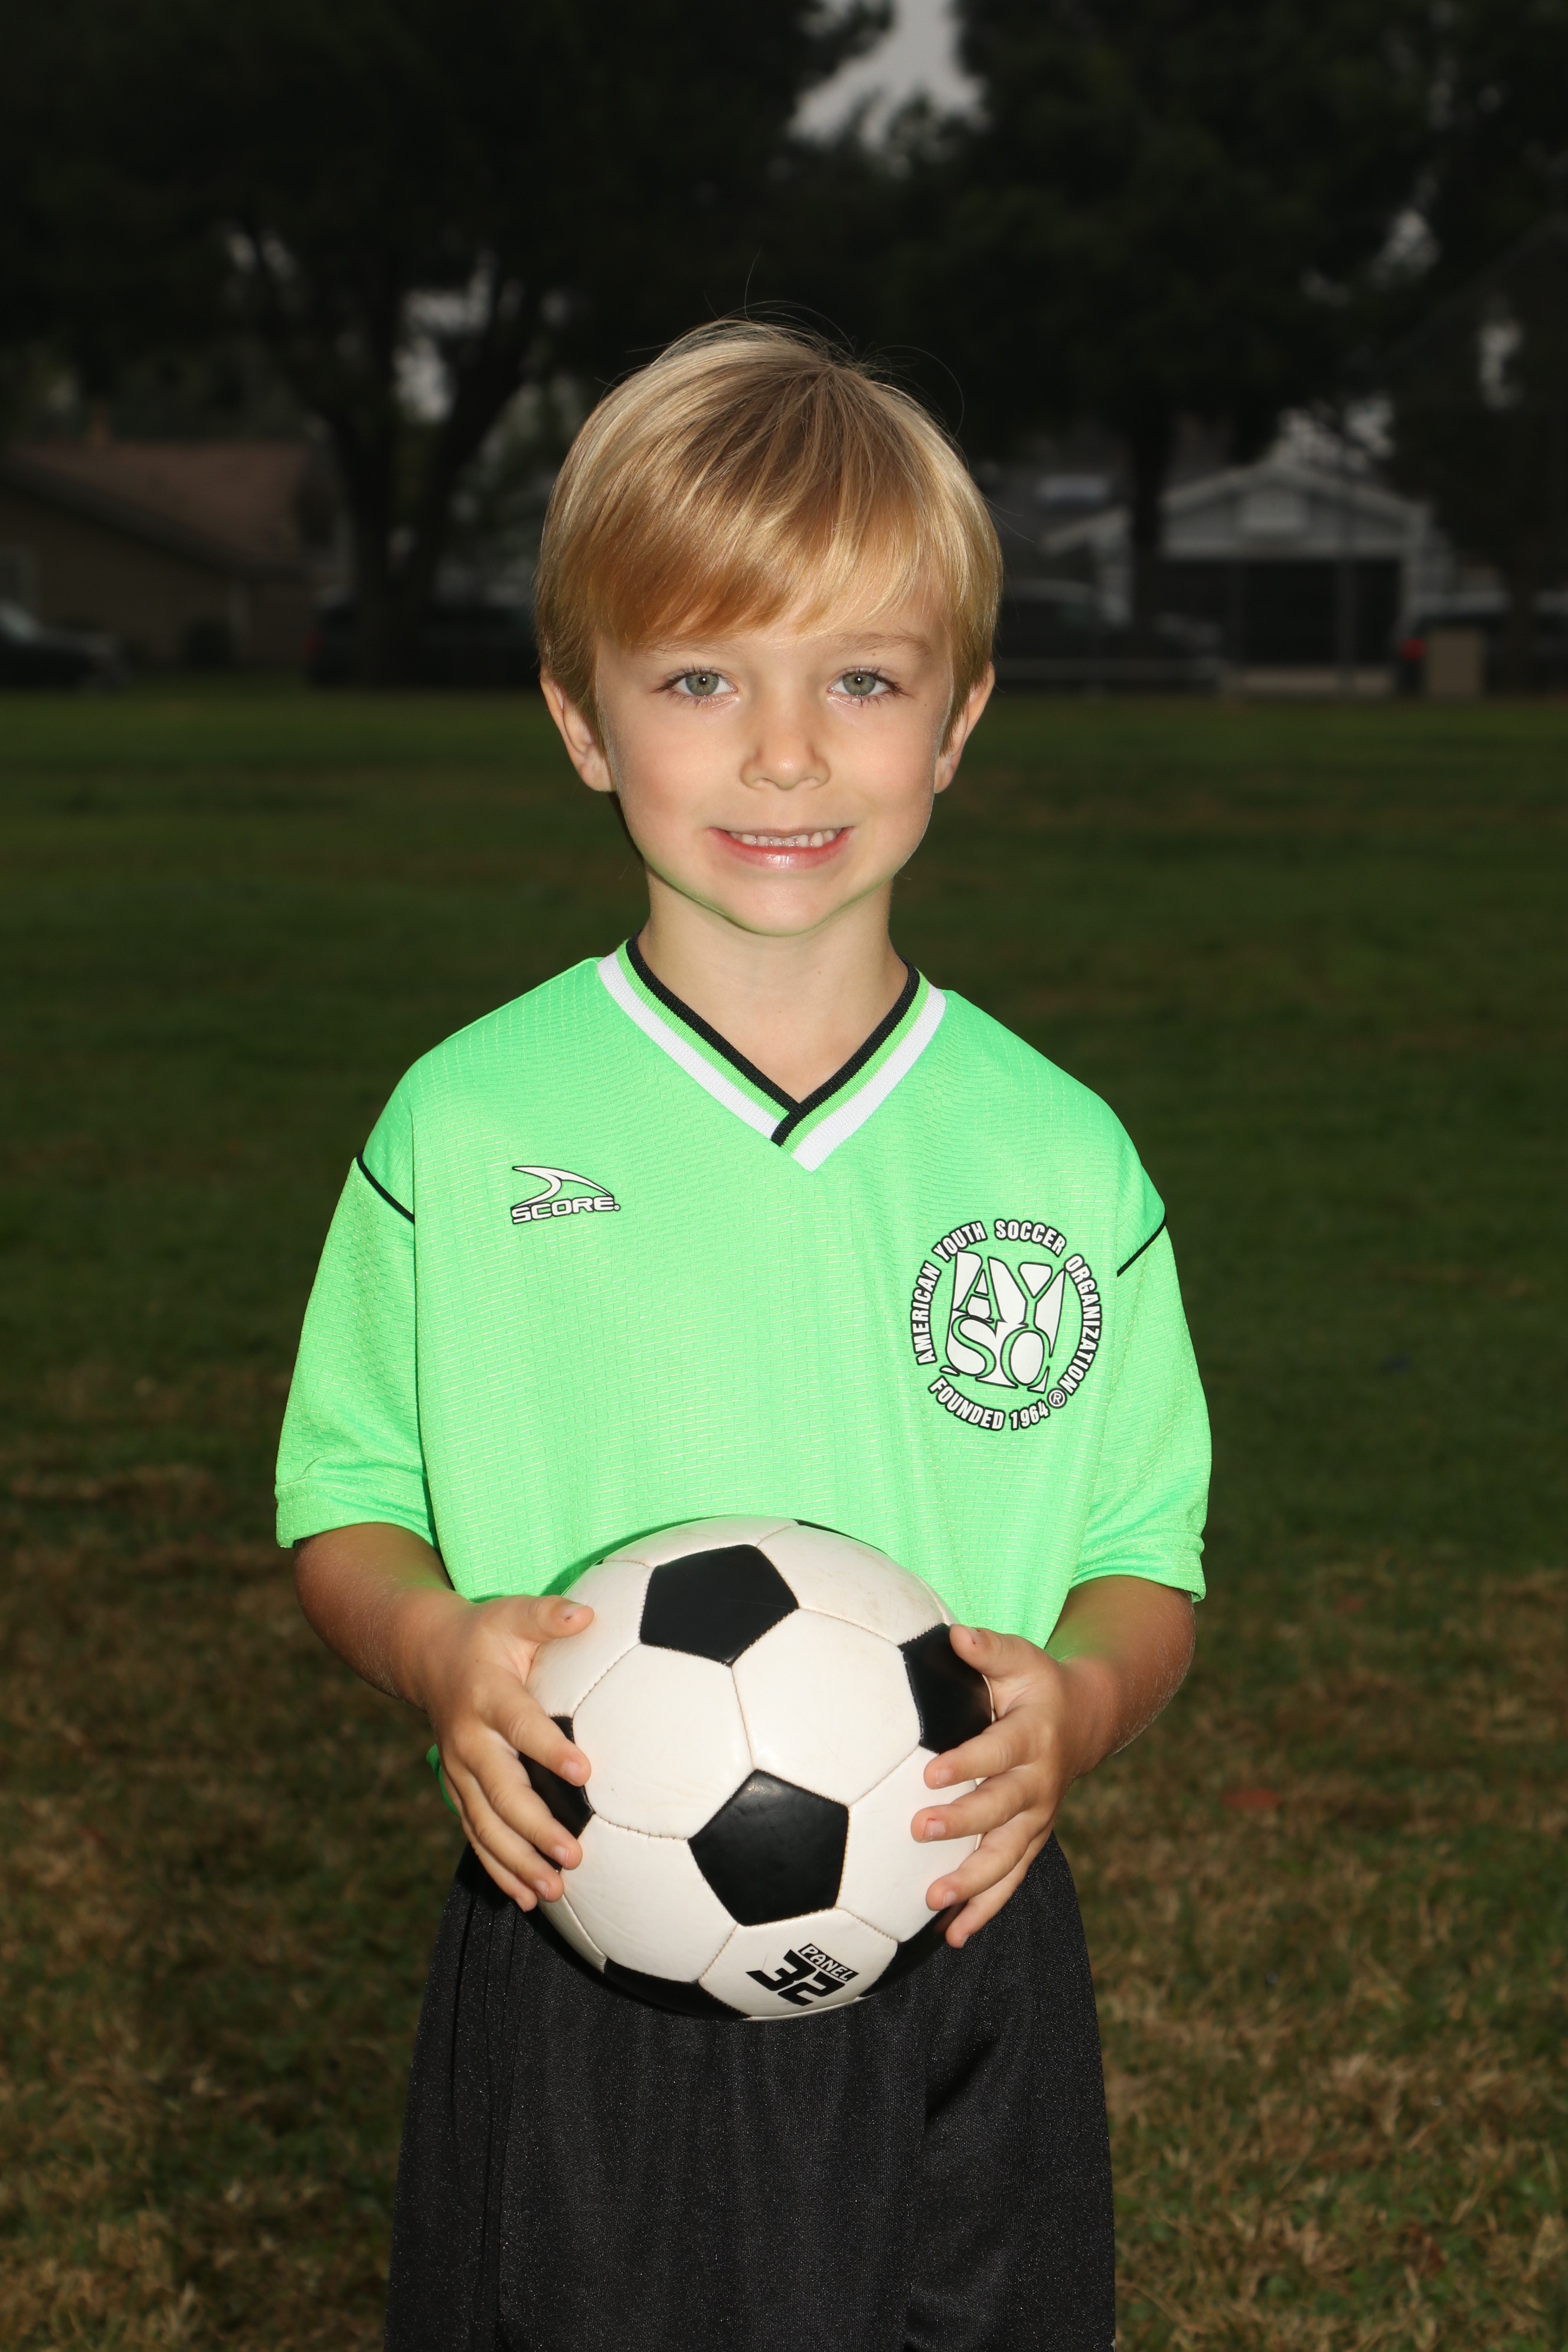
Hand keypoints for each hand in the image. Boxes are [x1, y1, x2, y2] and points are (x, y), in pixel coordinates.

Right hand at [397, 1587, 596, 1911]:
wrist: (426, 1656)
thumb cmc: (487, 1634)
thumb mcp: (513, 1614)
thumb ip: (550, 1616)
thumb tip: (588, 1614)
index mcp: (488, 1697)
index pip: (521, 1726)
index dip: (550, 1749)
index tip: (584, 1772)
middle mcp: (469, 1740)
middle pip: (501, 1791)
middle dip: (535, 1828)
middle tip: (573, 1855)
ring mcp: (459, 1771)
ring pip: (485, 1825)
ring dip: (518, 1861)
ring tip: (553, 1891)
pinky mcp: (458, 1789)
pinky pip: (476, 1835)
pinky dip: (498, 1868)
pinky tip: (525, 1897)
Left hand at [912, 1581, 1196, 1946]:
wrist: (1085, 1720)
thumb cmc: (1035, 1684)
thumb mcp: (1020, 1658)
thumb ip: (988, 1649)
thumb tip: (957, 1633)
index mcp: (1031, 1736)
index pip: (998, 1751)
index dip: (968, 1762)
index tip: (929, 1772)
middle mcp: (1038, 1783)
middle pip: (1001, 1810)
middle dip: (962, 1823)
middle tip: (918, 1831)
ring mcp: (1037, 1818)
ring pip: (1008, 1858)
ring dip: (973, 1883)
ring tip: (933, 1902)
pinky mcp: (1030, 1841)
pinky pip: (1009, 1880)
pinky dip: (983, 1910)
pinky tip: (952, 1937)